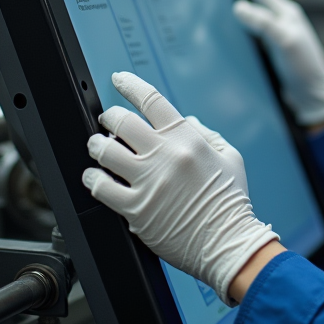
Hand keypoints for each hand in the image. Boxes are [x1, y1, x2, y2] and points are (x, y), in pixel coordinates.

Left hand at [82, 72, 279, 304]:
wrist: (227, 242)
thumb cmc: (231, 202)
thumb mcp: (230, 158)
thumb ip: (206, 135)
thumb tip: (185, 121)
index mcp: (187, 139)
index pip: (151, 100)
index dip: (130, 85)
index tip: (119, 80)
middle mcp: (164, 156)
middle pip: (121, 121)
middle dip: (110, 117)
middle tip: (108, 122)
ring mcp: (148, 182)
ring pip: (104, 150)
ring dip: (96, 145)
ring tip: (98, 147)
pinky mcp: (135, 209)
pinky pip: (100, 187)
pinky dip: (92, 178)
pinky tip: (94, 177)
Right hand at [233, 0, 323, 125]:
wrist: (312, 95)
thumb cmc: (304, 67)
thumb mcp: (284, 41)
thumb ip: (264, 23)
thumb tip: (239, 7)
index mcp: (287, 15)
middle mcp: (283, 23)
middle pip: (259, 5)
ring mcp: (278, 38)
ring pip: (255, 22)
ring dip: (242, 17)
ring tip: (227, 10)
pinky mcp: (273, 54)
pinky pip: (254, 38)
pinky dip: (244, 34)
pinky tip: (235, 38)